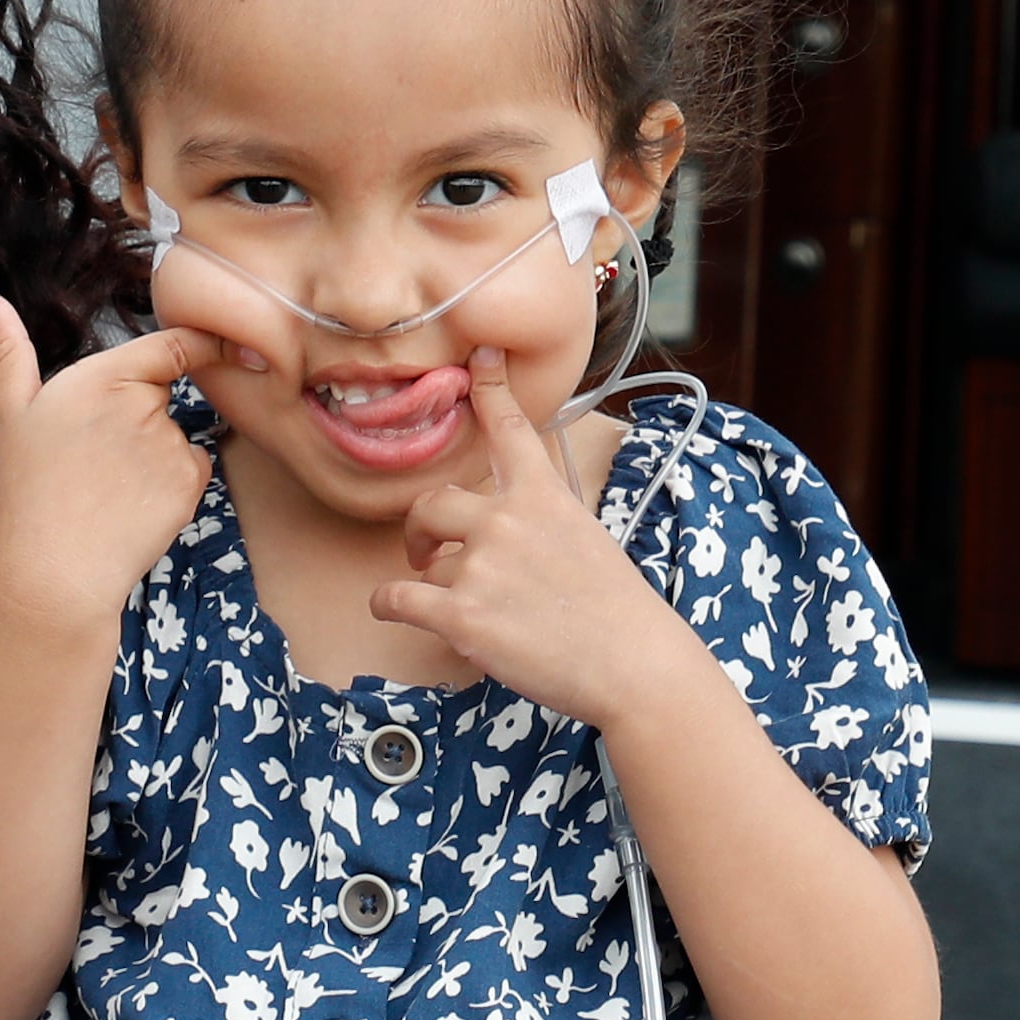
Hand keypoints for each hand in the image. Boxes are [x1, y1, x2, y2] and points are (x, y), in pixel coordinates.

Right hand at [0, 294, 218, 625]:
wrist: (54, 571)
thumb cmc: (27, 492)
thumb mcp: (9, 414)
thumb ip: (6, 349)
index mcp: (102, 377)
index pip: (176, 343)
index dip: (205, 341)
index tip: (233, 342)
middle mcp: (143, 404)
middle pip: (161, 395)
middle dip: (138, 416)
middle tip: (94, 458)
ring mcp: (170, 444)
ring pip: (174, 435)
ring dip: (153, 453)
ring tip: (106, 487)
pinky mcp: (189, 483)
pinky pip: (191, 470)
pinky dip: (171, 484)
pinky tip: (131, 505)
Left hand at [369, 354, 705, 731]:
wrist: (632, 664)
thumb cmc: (616, 611)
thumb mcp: (586, 539)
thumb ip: (541, 520)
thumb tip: (505, 527)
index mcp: (543, 495)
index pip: (509, 426)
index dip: (488, 385)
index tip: (478, 355)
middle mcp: (506, 519)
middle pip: (432, 501)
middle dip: (422, 527)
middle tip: (425, 550)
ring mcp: (480, 566)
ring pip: (424, 562)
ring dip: (430, 582)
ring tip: (457, 606)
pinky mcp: (460, 614)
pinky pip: (395, 598)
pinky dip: (387, 604)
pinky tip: (392, 609)